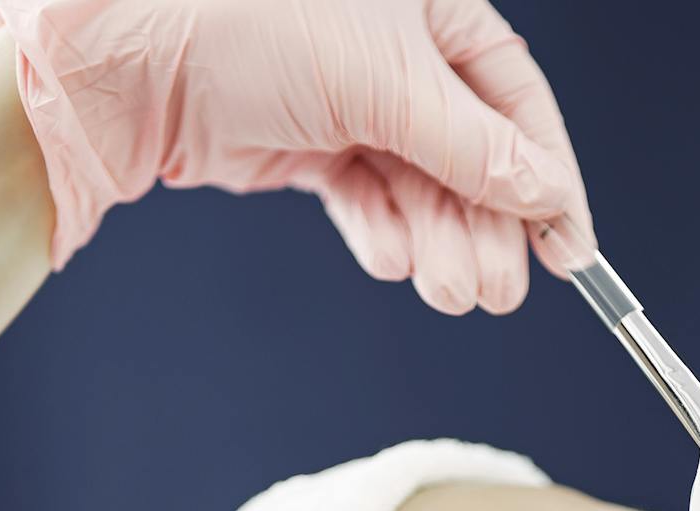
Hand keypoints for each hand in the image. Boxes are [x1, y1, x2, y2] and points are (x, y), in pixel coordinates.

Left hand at [0, 0, 591, 313]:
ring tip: (450, 290)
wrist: (128, 58)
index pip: (516, 99)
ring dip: (439, 241)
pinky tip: (393, 259)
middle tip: (497, 292)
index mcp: (434, 7)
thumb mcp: (388, 83)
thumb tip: (544, 194)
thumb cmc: (252, 24)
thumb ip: (473, 146)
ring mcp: (348, 100)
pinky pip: (364, 197)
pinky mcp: (303, 145)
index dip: (548, 177)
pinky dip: (381, 232)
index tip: (571, 249)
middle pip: (471, 154)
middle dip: (486, 227)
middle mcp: (397, 51)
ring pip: (419, 185)